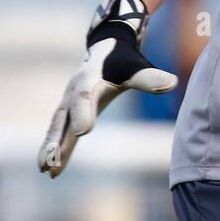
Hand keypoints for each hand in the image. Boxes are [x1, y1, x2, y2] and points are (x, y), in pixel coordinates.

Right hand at [38, 0, 177, 177]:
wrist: (107, 51)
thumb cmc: (123, 61)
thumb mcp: (136, 67)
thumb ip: (149, 78)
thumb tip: (173, 83)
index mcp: (89, 78)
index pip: (84, 96)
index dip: (83, 112)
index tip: (83, 131)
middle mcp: (73, 92)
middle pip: (63, 117)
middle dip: (57, 138)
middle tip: (52, 159)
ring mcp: (68, 103)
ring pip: (57, 127)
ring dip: (51, 148)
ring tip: (46, 169)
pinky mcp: (70, 113)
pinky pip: (60, 133)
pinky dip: (55, 149)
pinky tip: (51, 170)